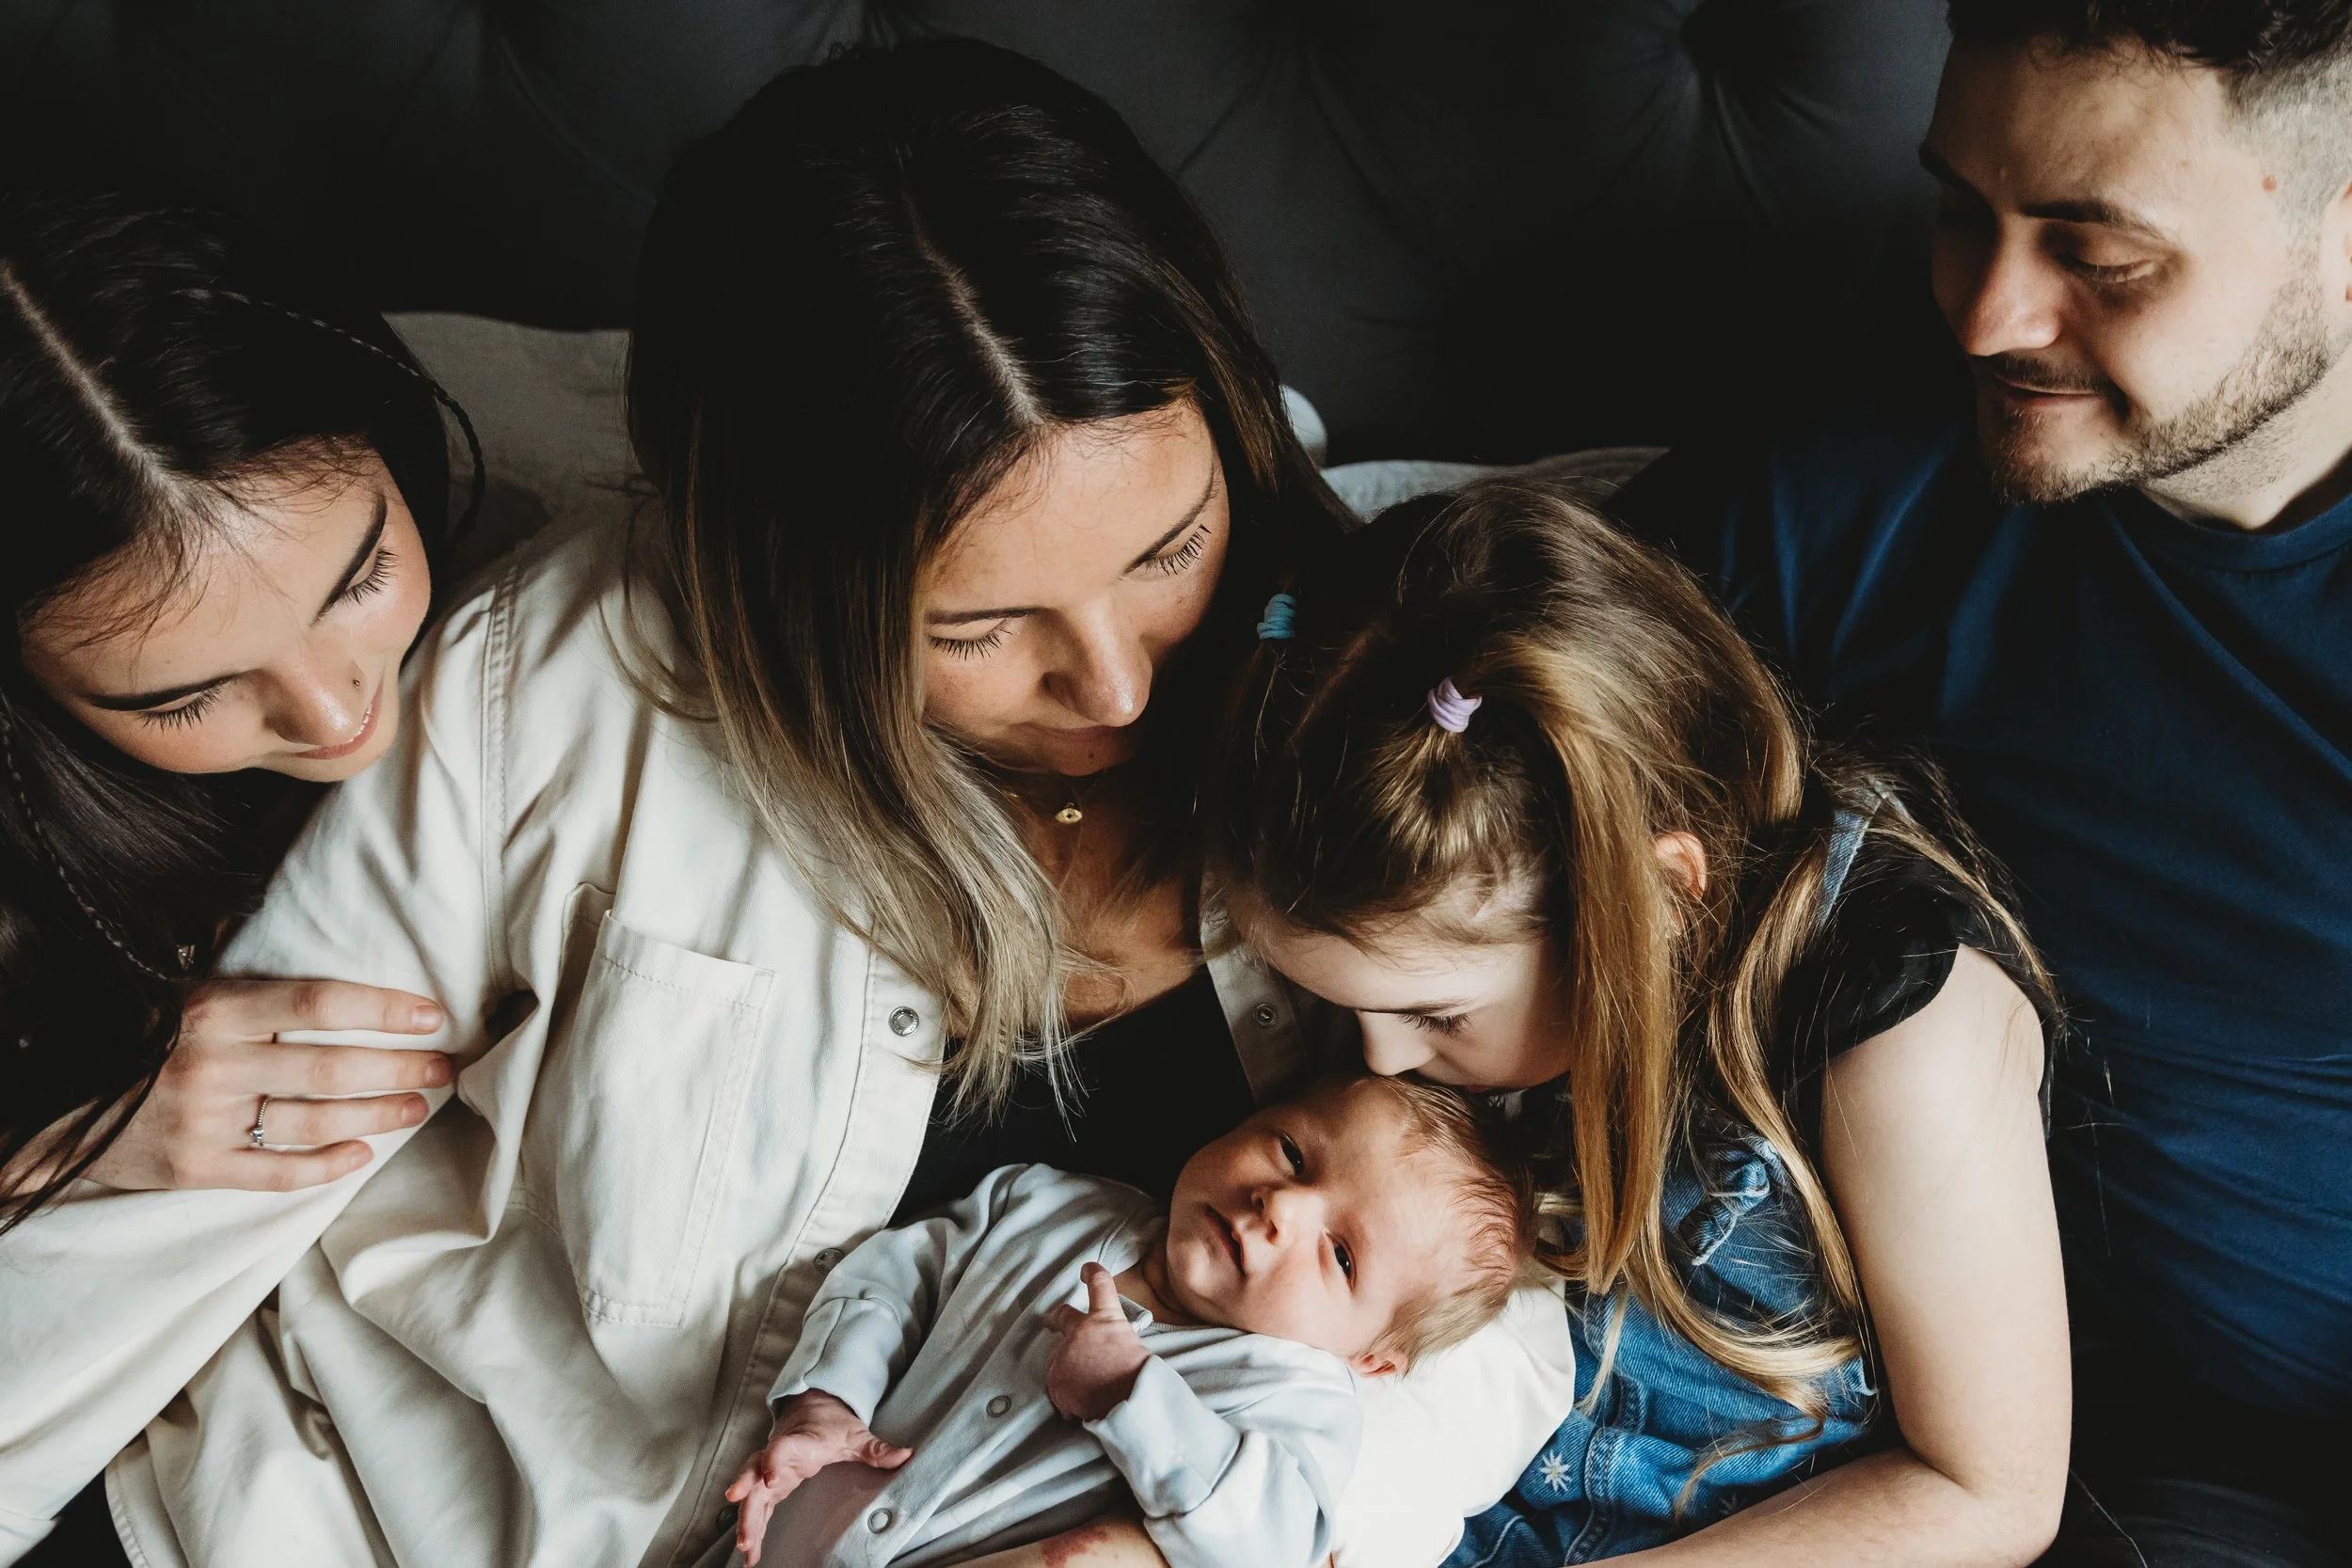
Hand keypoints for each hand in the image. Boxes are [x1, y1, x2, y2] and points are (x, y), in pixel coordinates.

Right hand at [81, 978, 450, 1191]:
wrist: (53, 1103)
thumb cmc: (137, 1035)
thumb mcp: (183, 991)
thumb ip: (243, 974)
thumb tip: (300, 916)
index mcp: (215, 1009)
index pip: (319, 1003)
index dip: (384, 1009)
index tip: (431, 1016)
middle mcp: (214, 1064)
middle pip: (332, 1067)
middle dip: (401, 1069)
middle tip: (444, 1068)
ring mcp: (205, 1120)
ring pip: (316, 1121)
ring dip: (378, 1115)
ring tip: (417, 1107)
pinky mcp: (196, 1169)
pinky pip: (277, 1173)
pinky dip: (327, 1167)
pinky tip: (363, 1153)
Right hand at [726, 1391, 911, 1565]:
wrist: (812, 1407)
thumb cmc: (833, 1424)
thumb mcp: (857, 1434)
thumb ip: (877, 1448)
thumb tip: (906, 1456)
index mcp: (801, 1441)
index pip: (783, 1447)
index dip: (774, 1461)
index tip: (770, 1479)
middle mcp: (780, 1454)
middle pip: (756, 1475)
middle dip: (749, 1502)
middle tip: (746, 1530)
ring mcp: (771, 1468)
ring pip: (752, 1492)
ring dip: (747, 1519)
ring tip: (745, 1548)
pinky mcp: (771, 1482)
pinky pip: (757, 1503)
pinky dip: (752, 1524)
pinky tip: (749, 1548)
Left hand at [1044, 1262, 1151, 1422]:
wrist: (1127, 1402)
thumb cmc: (1138, 1378)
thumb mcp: (1134, 1348)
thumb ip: (1114, 1341)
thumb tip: (1106, 1350)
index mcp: (1106, 1319)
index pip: (1100, 1285)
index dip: (1093, 1273)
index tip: (1087, 1269)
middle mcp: (1080, 1331)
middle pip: (1063, 1316)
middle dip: (1056, 1318)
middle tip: (1050, 1321)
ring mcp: (1064, 1354)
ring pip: (1058, 1358)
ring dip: (1067, 1368)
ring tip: (1083, 1387)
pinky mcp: (1055, 1378)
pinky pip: (1057, 1385)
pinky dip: (1066, 1395)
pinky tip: (1078, 1405)